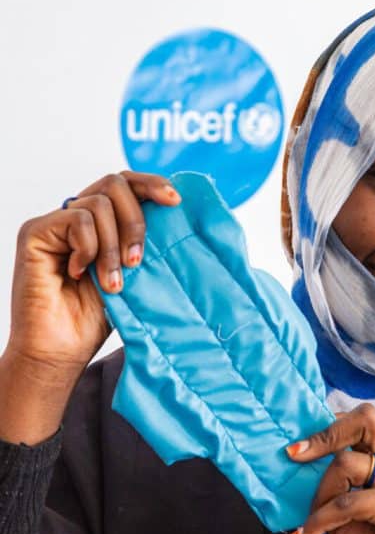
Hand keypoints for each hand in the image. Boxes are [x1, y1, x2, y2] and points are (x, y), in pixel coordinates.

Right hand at [0, 171, 179, 443]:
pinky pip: (77, 220)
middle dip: (136, 221)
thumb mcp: (134, 274)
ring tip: (112, 282)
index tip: (175, 201)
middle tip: (138, 262)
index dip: (152, 184)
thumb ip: (146, 243)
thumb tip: (179, 213)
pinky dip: (89, 248)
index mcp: (104, 223)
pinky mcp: (35, 232)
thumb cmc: (98, 317)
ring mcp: (56, 223)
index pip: (128, 184)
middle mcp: (79, 216)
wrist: (64, 350)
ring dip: (114, 246)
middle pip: (115, 183)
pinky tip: (80, 273)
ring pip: (99, 204)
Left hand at [286, 403, 374, 533]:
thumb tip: (298, 465)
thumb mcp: (348, 511)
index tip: (301, 444)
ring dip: (319, 493)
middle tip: (295, 455)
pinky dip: (321, 518)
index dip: (331, 424)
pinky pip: (348, 502)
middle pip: (365, 419)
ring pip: (347, 464)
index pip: (365, 419)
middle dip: (325, 434)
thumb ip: (334, 485)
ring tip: (310, 519)